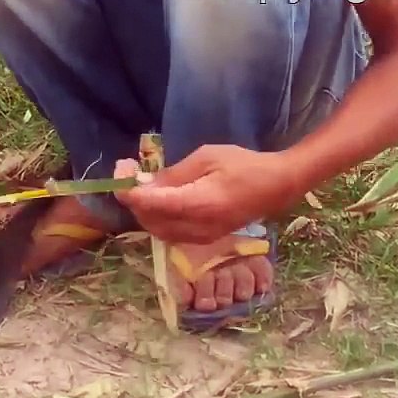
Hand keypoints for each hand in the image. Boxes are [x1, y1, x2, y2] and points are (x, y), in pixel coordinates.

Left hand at [113, 144, 299, 243]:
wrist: (277, 186)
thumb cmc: (244, 165)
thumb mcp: (206, 158)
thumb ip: (173, 174)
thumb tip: (143, 184)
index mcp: (198, 205)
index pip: (150, 204)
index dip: (129, 191)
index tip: (120, 172)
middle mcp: (197, 228)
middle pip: (150, 221)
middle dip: (134, 199)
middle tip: (128, 172)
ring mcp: (201, 237)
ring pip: (158, 230)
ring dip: (144, 210)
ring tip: (141, 184)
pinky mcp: (205, 239)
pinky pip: (171, 233)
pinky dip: (159, 218)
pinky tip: (159, 199)